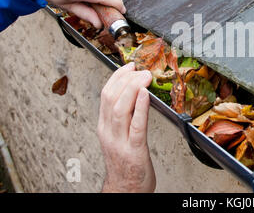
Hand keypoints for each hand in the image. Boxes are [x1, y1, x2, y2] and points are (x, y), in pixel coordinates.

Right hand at [97, 62, 155, 192]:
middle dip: (126, 79)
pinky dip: (141, 108)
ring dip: (133, 88)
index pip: (106, 95)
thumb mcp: (118, 136)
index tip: (129, 66)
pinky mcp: (134, 150)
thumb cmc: (125, 162)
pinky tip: (146, 95)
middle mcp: (109, 132)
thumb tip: (136, 93)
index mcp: (105, 126)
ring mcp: (120, 141)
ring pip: (120, 109)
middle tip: (140, 69)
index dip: (117, 76)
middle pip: (111, 98)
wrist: (125, 189)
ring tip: (144, 76)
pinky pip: (137, 126)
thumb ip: (123, 116)